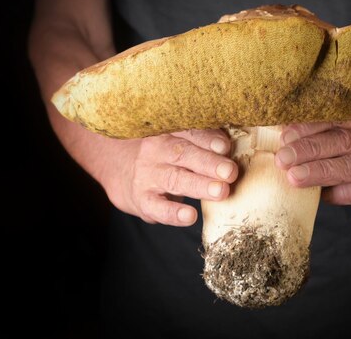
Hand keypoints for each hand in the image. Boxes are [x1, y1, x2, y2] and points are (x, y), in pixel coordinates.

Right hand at [103, 129, 238, 225]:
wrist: (119, 169)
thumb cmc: (163, 155)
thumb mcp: (177, 142)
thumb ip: (202, 143)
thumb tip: (231, 149)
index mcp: (170, 133)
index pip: (190, 133)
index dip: (208, 139)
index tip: (225, 147)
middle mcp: (157, 151)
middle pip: (184, 155)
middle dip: (209, 163)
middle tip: (230, 172)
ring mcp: (148, 176)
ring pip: (174, 179)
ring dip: (199, 185)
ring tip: (220, 191)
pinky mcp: (142, 199)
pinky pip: (158, 207)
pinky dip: (174, 213)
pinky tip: (190, 216)